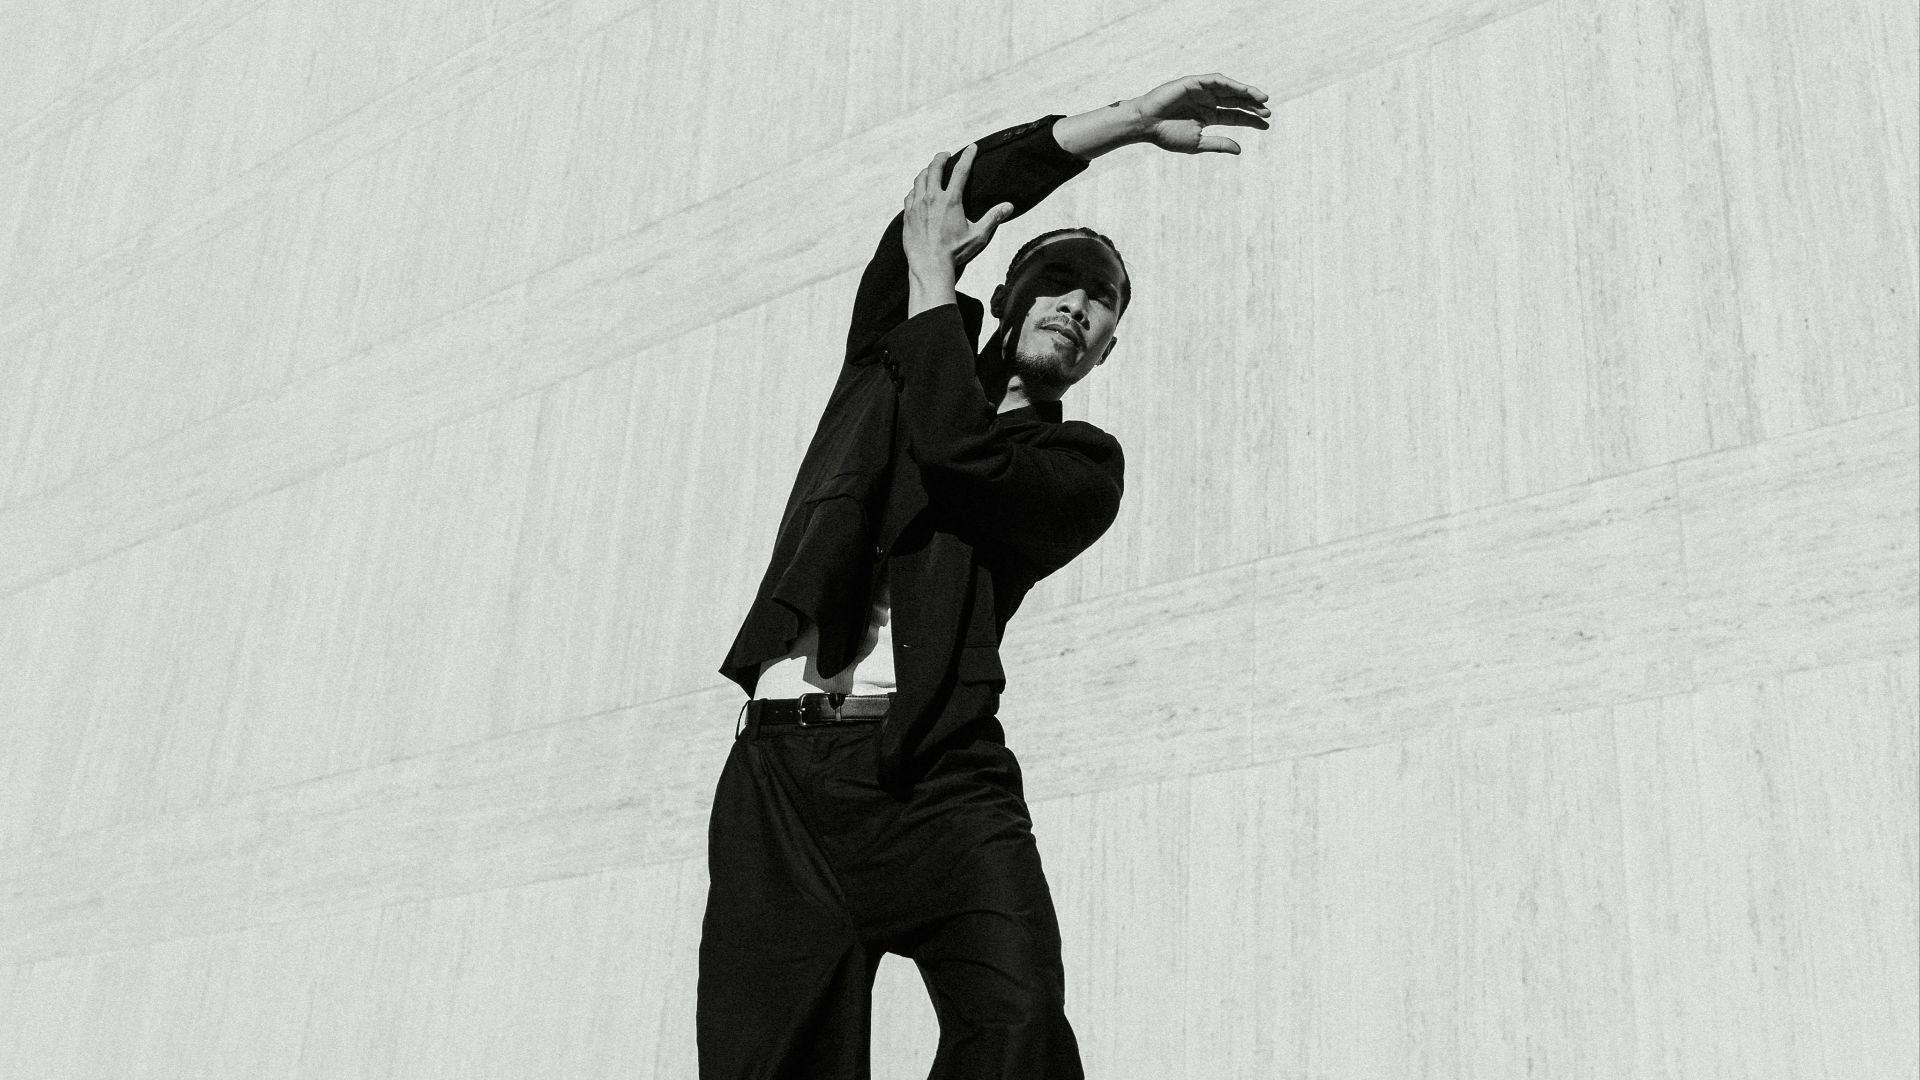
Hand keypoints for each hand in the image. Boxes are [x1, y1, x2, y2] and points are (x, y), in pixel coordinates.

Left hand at [901, 143, 1015, 280]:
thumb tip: (1009, 206)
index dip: (968, 156)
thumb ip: (993, 218)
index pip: (961, 170)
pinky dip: (916, 188)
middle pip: (934, 168)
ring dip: (926, 171)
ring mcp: (917, 206)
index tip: (972, 147)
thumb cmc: (955, 252)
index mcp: (951, 200)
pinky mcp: (908, 215)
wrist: (929, 266)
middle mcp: (932, 198)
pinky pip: (910, 195)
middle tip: (946, 155)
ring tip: (931, 170)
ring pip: (919, 179)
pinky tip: (919, 191)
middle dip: (941, 158)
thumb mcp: (978, 236)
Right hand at [1129, 72, 1269, 153]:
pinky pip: (1216, 80)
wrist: (1146, 125)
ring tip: (1262, 99)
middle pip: (1236, 102)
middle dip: (1252, 106)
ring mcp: (1201, 91)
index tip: (1267, 125)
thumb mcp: (1197, 143)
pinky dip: (1231, 83)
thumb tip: (1240, 150)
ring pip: (1230, 89)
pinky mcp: (1194, 82)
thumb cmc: (1166, 135)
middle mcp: (1207, 102)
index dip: (1251, 120)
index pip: (1235, 116)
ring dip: (1246, 93)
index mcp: (1208, 116)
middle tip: (1268, 112)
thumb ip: (1219, 144)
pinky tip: (1243, 90)